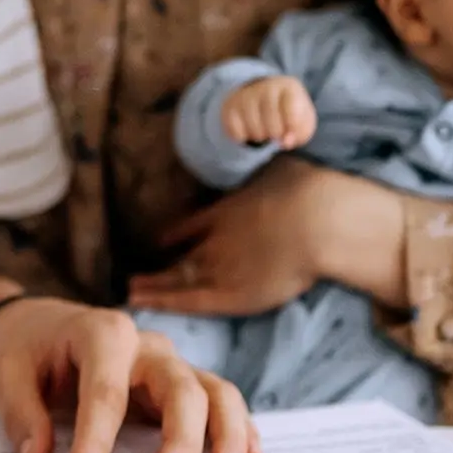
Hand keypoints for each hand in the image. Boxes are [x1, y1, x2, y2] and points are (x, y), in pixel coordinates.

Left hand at [0, 296, 258, 452]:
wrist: (36, 325)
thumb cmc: (23, 349)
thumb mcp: (5, 374)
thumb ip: (21, 416)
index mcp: (101, 333)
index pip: (106, 391)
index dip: (95, 441)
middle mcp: (145, 345)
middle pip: (180, 388)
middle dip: (177, 442)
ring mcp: (168, 364)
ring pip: (215, 392)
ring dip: (225, 435)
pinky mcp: (180, 384)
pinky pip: (219, 401)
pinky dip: (238, 428)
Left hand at [126, 156, 408, 316]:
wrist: (319, 222)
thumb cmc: (305, 191)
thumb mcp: (278, 169)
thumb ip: (265, 171)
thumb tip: (270, 152)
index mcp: (225, 211)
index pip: (191, 226)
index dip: (176, 234)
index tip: (161, 240)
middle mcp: (215, 240)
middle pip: (182, 258)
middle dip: (158, 269)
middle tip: (135, 277)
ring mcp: (221, 267)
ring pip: (179, 280)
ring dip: (155, 287)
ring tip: (134, 292)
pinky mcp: (233, 294)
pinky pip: (190, 300)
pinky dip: (164, 301)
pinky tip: (143, 301)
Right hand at [223, 74, 317, 149]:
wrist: (263, 95)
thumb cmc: (288, 112)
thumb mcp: (303, 120)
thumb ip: (300, 132)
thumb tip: (285, 142)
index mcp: (289, 87)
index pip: (292, 112)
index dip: (292, 128)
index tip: (291, 130)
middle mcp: (266, 86)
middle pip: (272, 124)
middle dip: (276, 134)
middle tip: (276, 131)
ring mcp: (245, 95)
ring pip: (254, 129)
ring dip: (260, 137)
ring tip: (263, 130)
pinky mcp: (229, 106)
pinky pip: (236, 132)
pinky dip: (242, 137)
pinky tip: (248, 129)